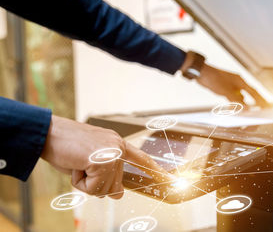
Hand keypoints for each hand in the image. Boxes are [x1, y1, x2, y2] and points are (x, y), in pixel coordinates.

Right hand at [41, 115, 172, 198]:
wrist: (47, 132)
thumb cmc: (65, 145)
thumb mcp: (89, 161)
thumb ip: (106, 175)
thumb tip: (118, 195)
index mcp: (117, 143)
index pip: (141, 159)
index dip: (155, 170)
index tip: (169, 179)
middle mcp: (119, 147)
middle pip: (115, 187)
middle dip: (95, 184)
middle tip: (81, 166)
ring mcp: (113, 154)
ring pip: (103, 190)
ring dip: (85, 182)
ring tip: (77, 163)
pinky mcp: (103, 161)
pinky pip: (92, 188)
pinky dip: (79, 182)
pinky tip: (75, 165)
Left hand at [196, 64, 267, 106]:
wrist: (201, 73)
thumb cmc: (213, 78)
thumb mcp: (226, 91)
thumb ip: (236, 100)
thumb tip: (246, 108)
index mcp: (240, 81)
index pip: (254, 92)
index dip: (261, 100)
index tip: (266, 106)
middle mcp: (238, 83)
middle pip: (249, 95)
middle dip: (254, 103)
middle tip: (260, 111)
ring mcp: (231, 85)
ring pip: (241, 97)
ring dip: (243, 104)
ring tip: (247, 113)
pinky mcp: (225, 88)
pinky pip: (233, 97)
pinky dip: (235, 103)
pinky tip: (234, 109)